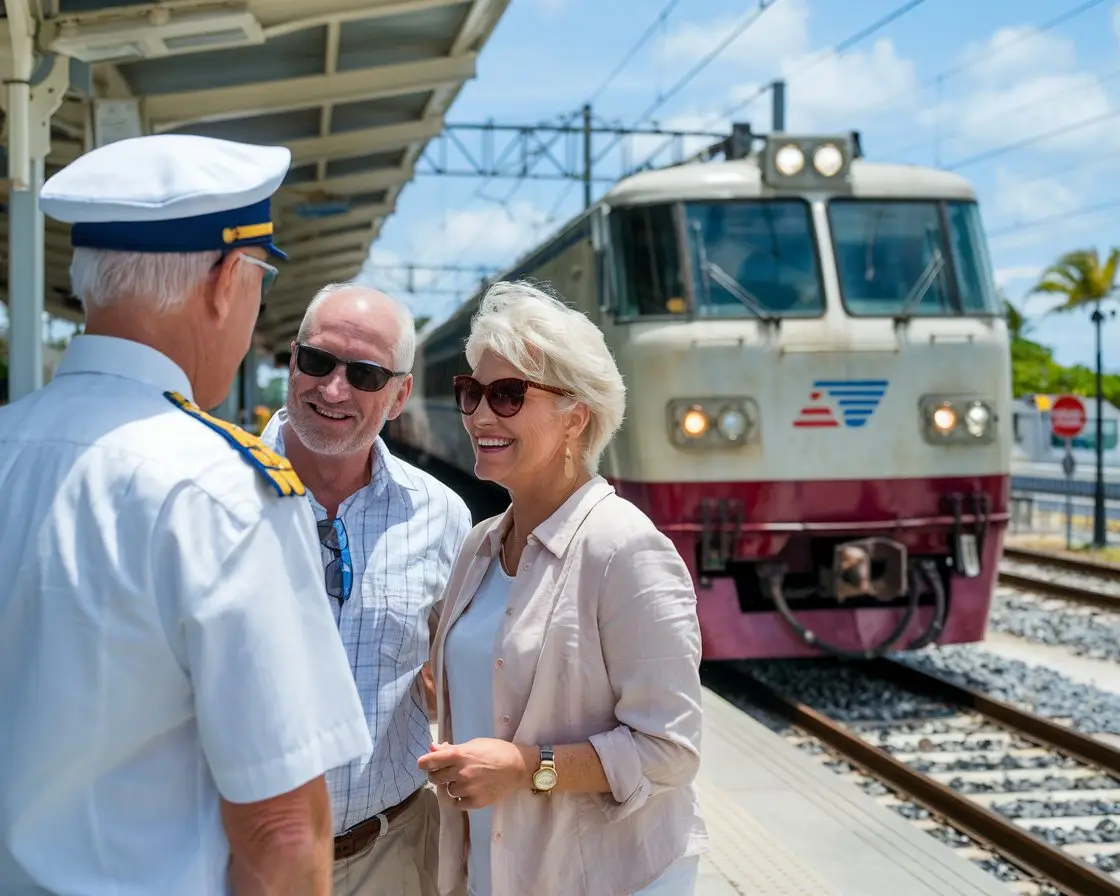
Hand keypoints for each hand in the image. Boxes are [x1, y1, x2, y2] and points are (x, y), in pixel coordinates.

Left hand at [417, 738, 534, 809]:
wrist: (519, 767)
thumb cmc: (496, 750)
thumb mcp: (474, 744)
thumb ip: (452, 748)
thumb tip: (433, 749)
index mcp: (460, 754)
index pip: (432, 760)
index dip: (424, 762)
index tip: (422, 764)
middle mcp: (461, 772)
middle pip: (435, 778)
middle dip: (438, 774)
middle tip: (446, 773)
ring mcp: (468, 789)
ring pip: (447, 791)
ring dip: (452, 786)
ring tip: (465, 781)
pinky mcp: (475, 802)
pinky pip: (457, 803)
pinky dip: (460, 798)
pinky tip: (469, 791)